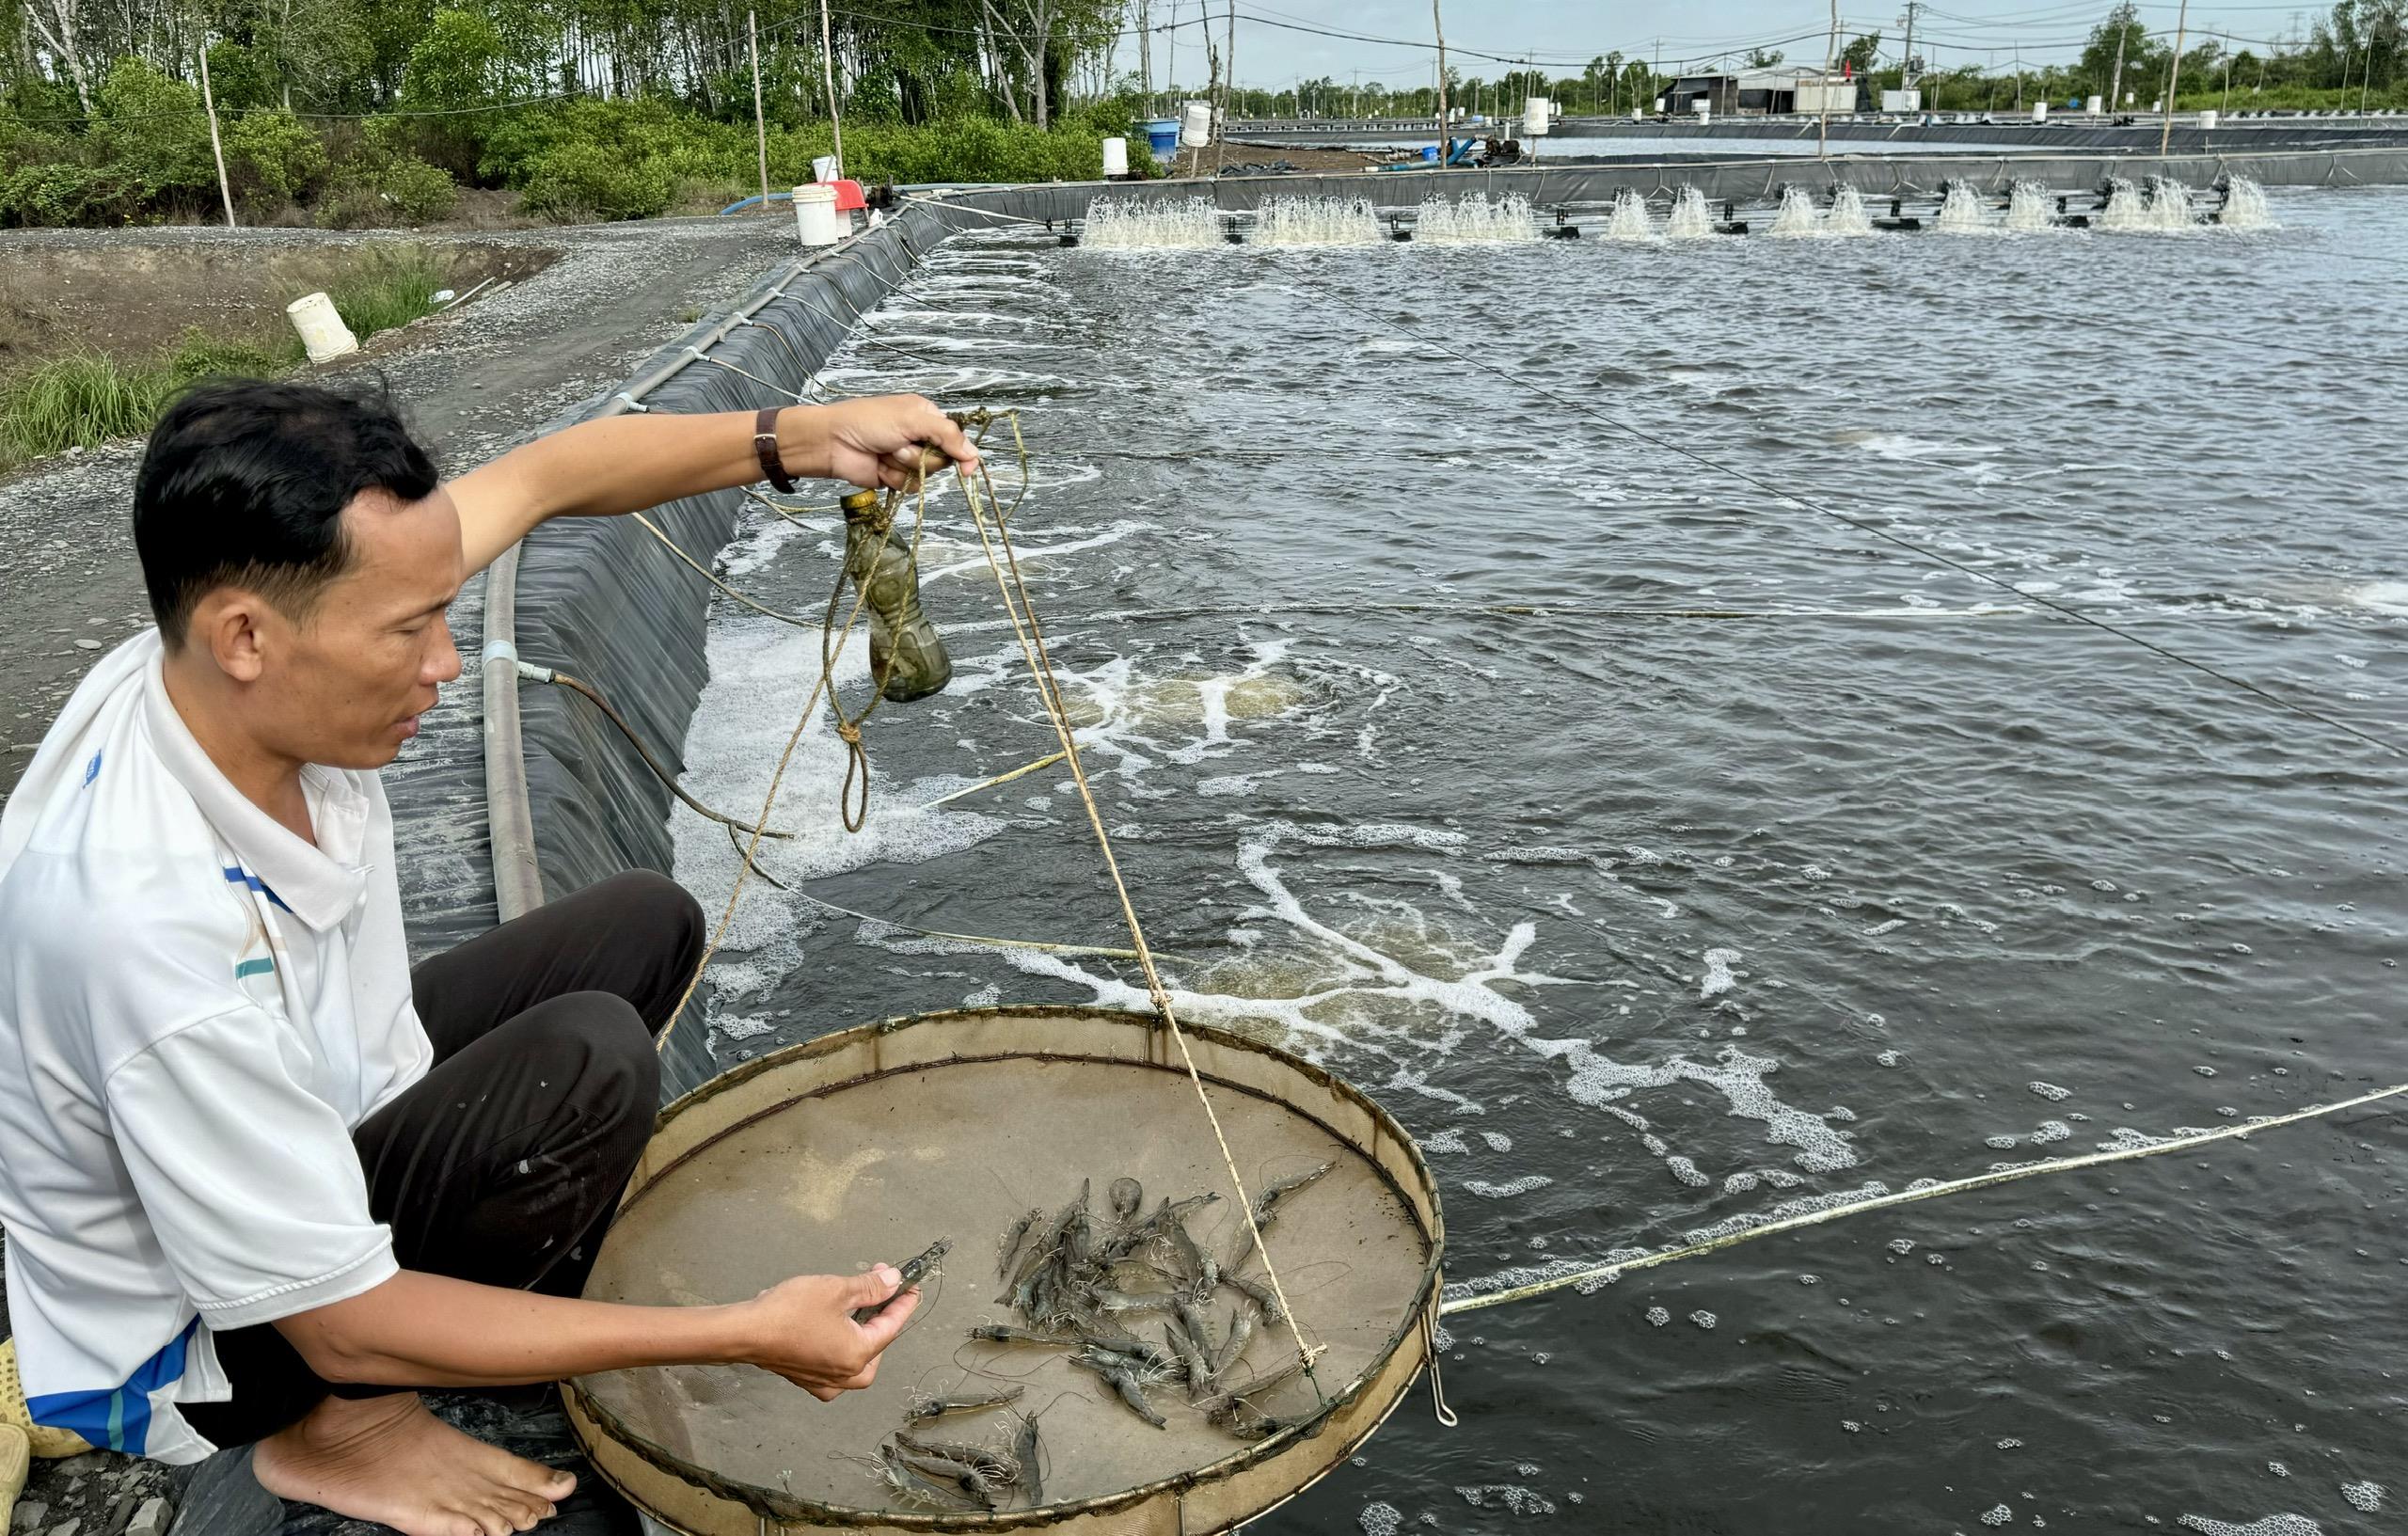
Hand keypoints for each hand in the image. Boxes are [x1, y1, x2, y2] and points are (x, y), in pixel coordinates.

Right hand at [739, 1266, 921, 1400]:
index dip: (903, 1303)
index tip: (910, 1286)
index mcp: (858, 1354)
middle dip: (884, 1323)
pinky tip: (836, 1341)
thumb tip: (894, 1281)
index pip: (891, 1326)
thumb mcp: (837, 1289)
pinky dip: (842, 1359)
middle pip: (877, 1349)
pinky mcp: (804, 1379)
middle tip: (881, 1296)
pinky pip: (834, 1375)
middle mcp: (844, 1374)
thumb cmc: (791, 1310)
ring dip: (865, 1342)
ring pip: (857, 1368)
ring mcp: (822, 1381)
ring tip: (862, 1318)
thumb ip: (870, 1287)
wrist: (745, 1332)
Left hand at [804, 395, 980, 491]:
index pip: (955, 438)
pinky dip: (894, 477)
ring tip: (884, 452)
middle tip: (899, 444)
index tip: (968, 467)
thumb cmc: (866, 421)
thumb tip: (973, 453)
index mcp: (926, 416)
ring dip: (904, 465)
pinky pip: (910, 486)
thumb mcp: (911, 419)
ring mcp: (907, 458)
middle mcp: (919, 437)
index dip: (962, 452)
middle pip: (943, 459)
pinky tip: (879, 466)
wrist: (832, 442)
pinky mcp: (895, 476)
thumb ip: (946, 434)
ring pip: (926, 475)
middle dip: (921, 455)